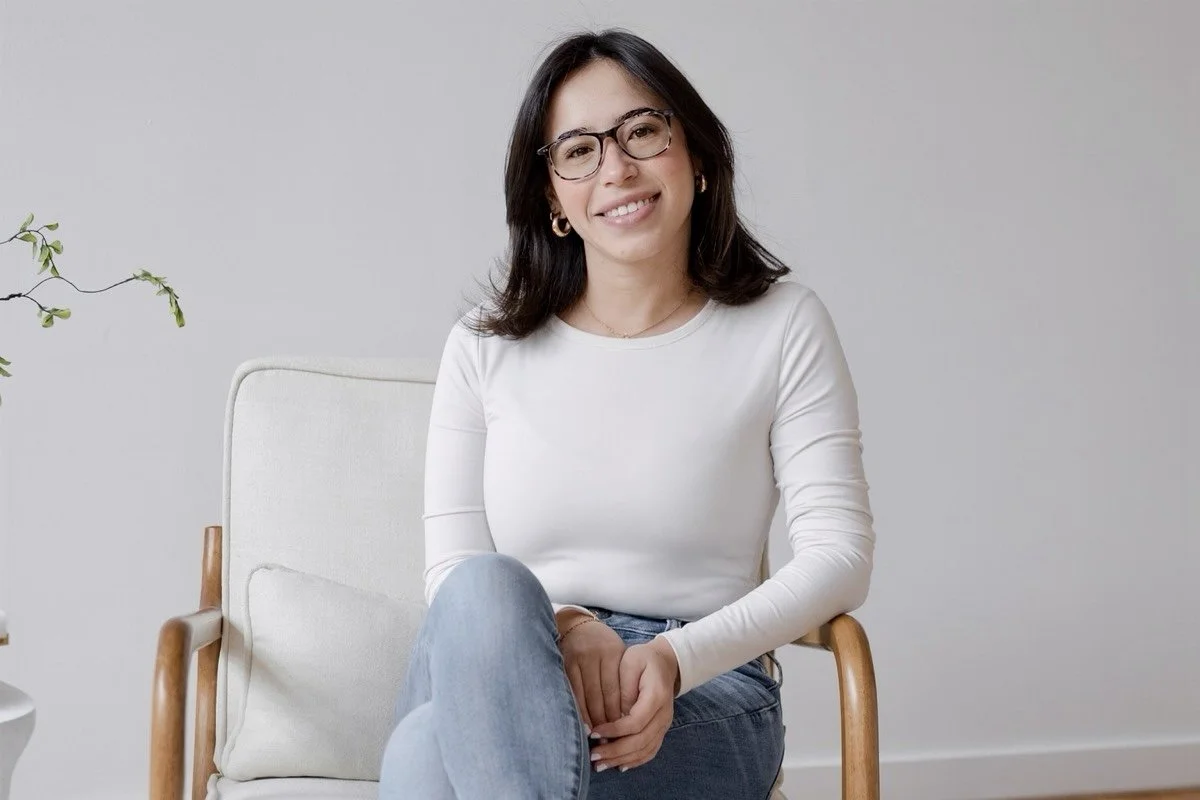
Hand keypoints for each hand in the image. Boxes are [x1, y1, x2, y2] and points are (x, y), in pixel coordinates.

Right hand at [557, 610, 626, 730]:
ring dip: (589, 719)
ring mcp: (577, 658)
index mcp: (612, 653)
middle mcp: (594, 655)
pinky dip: (575, 708)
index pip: (614, 691)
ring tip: (593, 737)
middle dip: (603, 720)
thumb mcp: (614, 655)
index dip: (615, 714)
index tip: (618, 733)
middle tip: (606, 742)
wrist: (574, 624)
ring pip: (585, 696)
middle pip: (600, 695)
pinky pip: (570, 691)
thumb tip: (621, 717)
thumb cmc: (598, 646)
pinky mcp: (563, 662)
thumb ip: (617, 680)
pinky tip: (578, 722)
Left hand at [587, 637, 678, 771]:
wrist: (665, 662)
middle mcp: (664, 715)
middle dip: (615, 751)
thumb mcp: (630, 661)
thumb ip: (623, 687)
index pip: (635, 722)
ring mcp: (665, 724)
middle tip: (593, 756)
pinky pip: (650, 750)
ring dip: (622, 760)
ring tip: (601, 765)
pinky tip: (619, 765)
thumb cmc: (644, 659)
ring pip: (645, 750)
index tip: (593, 733)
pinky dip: (635, 761)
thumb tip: (615, 715)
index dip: (614, 731)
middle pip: (641, 741)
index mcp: (657, 696)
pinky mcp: (661, 730)